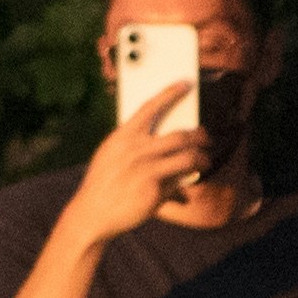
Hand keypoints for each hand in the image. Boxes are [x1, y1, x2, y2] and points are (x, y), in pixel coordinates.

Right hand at [64, 85, 199, 251]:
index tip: (186, 84)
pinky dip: (185, 185)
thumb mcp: (111, 156)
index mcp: (122, 136)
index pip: (150, 107)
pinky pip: (179, 182)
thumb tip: (159, 144)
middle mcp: (136, 150)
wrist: (92, 213)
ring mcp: (146, 169)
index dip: (170, 93)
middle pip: (180, 135)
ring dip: (202, 159)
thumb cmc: (103, 184)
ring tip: (205, 161)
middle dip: (199, 135)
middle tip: (205, 137)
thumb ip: (133, 146)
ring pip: (188, 158)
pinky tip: (187, 189)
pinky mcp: (155, 190)